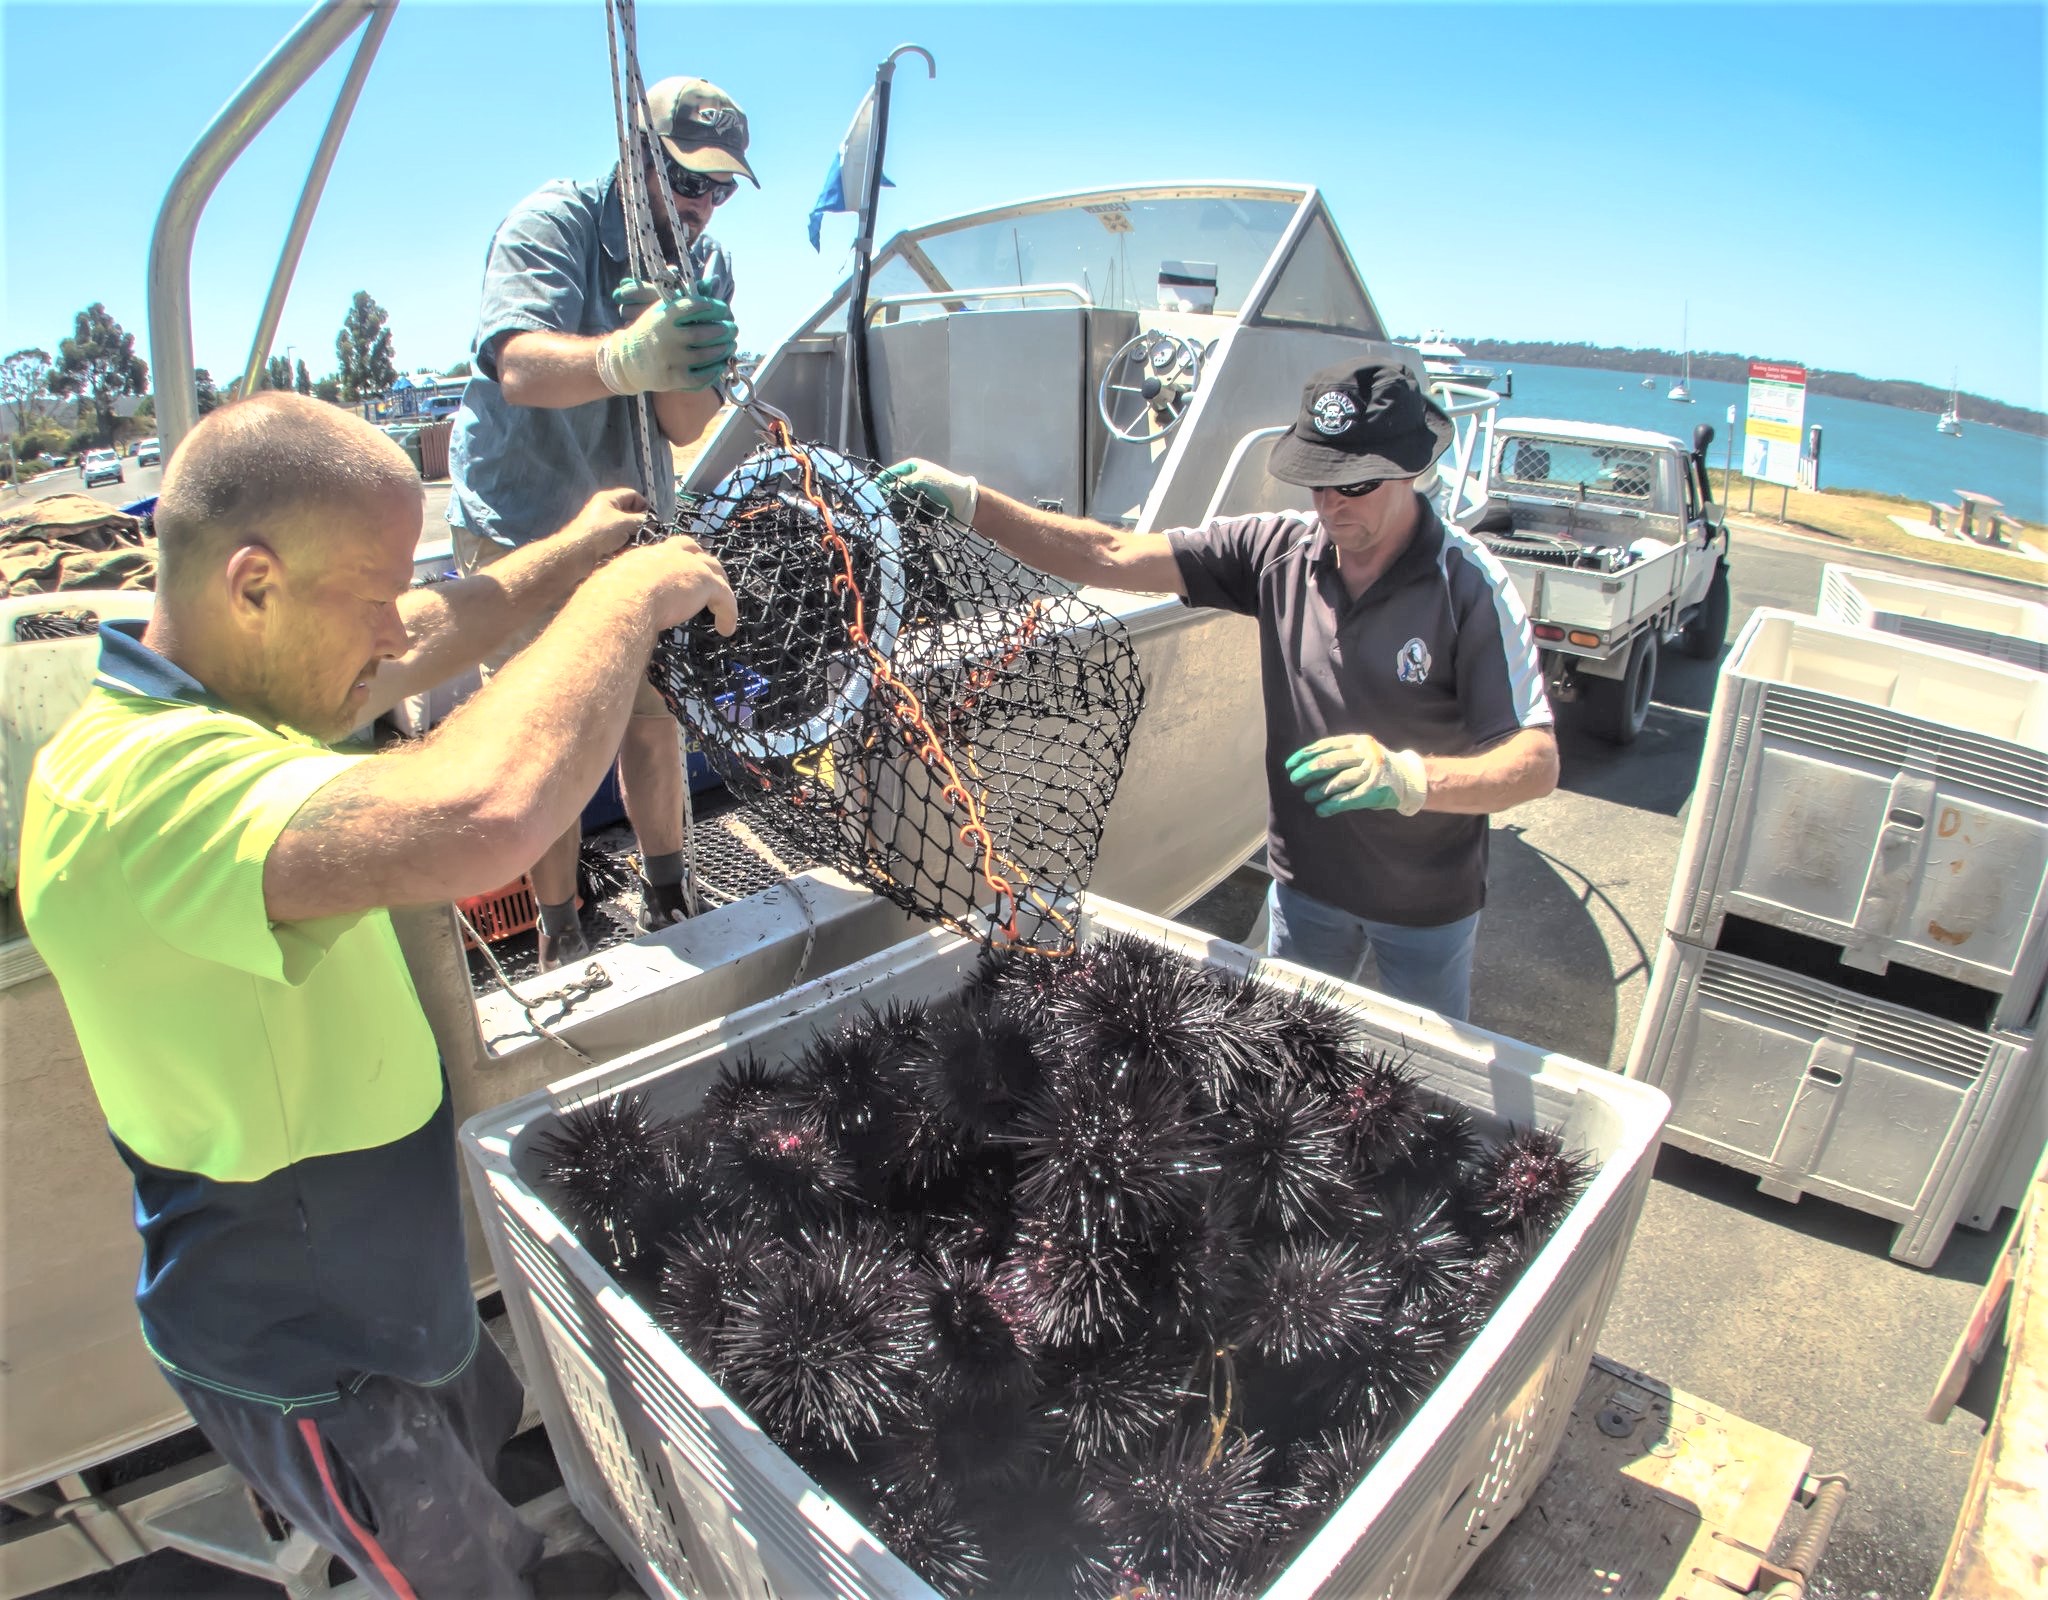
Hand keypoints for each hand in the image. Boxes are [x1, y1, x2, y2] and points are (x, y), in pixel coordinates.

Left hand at [559, 486, 648, 560]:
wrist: (576, 553)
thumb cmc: (600, 533)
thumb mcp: (625, 523)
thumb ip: (642, 521)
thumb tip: (654, 524)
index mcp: (609, 499)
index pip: (633, 496)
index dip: (645, 506)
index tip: (652, 521)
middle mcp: (605, 509)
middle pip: (630, 513)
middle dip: (639, 524)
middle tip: (647, 534)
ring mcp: (602, 525)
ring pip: (625, 528)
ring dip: (633, 536)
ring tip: (637, 545)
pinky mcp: (601, 540)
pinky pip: (618, 540)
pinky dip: (625, 545)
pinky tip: (627, 552)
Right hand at [600, 281, 737, 394]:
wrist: (627, 360)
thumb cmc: (652, 330)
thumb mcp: (663, 310)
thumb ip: (688, 297)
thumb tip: (712, 281)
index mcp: (663, 316)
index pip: (694, 307)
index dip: (715, 307)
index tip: (724, 310)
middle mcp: (666, 337)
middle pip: (704, 333)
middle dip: (724, 330)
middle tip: (733, 328)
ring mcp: (669, 359)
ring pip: (706, 355)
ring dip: (724, 349)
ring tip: (731, 343)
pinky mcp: (672, 379)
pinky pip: (701, 377)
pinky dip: (715, 369)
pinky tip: (721, 362)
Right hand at [610, 535, 737, 636]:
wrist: (622, 602)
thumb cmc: (609, 603)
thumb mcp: (613, 594)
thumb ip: (621, 596)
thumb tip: (612, 612)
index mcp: (645, 556)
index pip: (665, 551)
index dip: (676, 559)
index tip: (678, 572)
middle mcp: (668, 554)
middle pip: (693, 549)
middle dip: (701, 562)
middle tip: (707, 579)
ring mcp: (690, 566)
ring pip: (714, 569)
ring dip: (719, 584)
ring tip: (722, 604)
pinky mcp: (706, 583)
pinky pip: (725, 596)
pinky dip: (728, 613)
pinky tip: (726, 629)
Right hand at [874, 458, 978, 524]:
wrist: (964, 504)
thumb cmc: (945, 486)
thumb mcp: (921, 480)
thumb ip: (901, 484)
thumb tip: (883, 490)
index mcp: (910, 468)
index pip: (888, 474)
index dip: (878, 483)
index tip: (868, 493)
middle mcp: (909, 480)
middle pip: (890, 489)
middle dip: (882, 497)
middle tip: (872, 507)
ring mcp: (913, 495)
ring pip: (895, 501)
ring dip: (889, 507)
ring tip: (881, 514)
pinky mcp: (917, 509)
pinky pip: (903, 511)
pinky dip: (898, 515)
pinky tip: (892, 520)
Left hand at [1285, 734, 1428, 816]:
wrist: (1407, 777)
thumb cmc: (1375, 765)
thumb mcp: (1359, 751)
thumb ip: (1338, 754)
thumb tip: (1305, 764)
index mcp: (1357, 741)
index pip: (1326, 746)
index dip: (1305, 755)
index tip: (1290, 764)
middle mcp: (1365, 754)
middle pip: (1330, 762)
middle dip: (1308, 771)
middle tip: (1294, 779)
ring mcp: (1371, 773)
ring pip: (1338, 781)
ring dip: (1319, 790)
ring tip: (1307, 796)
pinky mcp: (1374, 791)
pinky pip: (1348, 799)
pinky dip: (1332, 805)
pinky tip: (1321, 809)